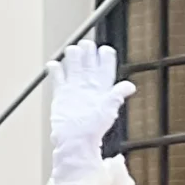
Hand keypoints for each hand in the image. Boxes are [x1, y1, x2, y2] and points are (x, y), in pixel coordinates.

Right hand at [46, 40, 134, 184]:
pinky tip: (54, 65)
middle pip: (89, 62)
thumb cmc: (94, 127)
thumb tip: (130, 86)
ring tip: (73, 50)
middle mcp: (89, 86)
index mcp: (103, 88)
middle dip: (88, 51)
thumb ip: (117, 95)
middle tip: (87, 44)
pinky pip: (57, 78)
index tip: (105, 49)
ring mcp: (75, 88)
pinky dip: (55, 69)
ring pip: (73, 65)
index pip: (106, 67)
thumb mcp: (109, 109)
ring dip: (73, 56)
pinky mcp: (61, 94)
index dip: (106, 57)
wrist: (75, 139)